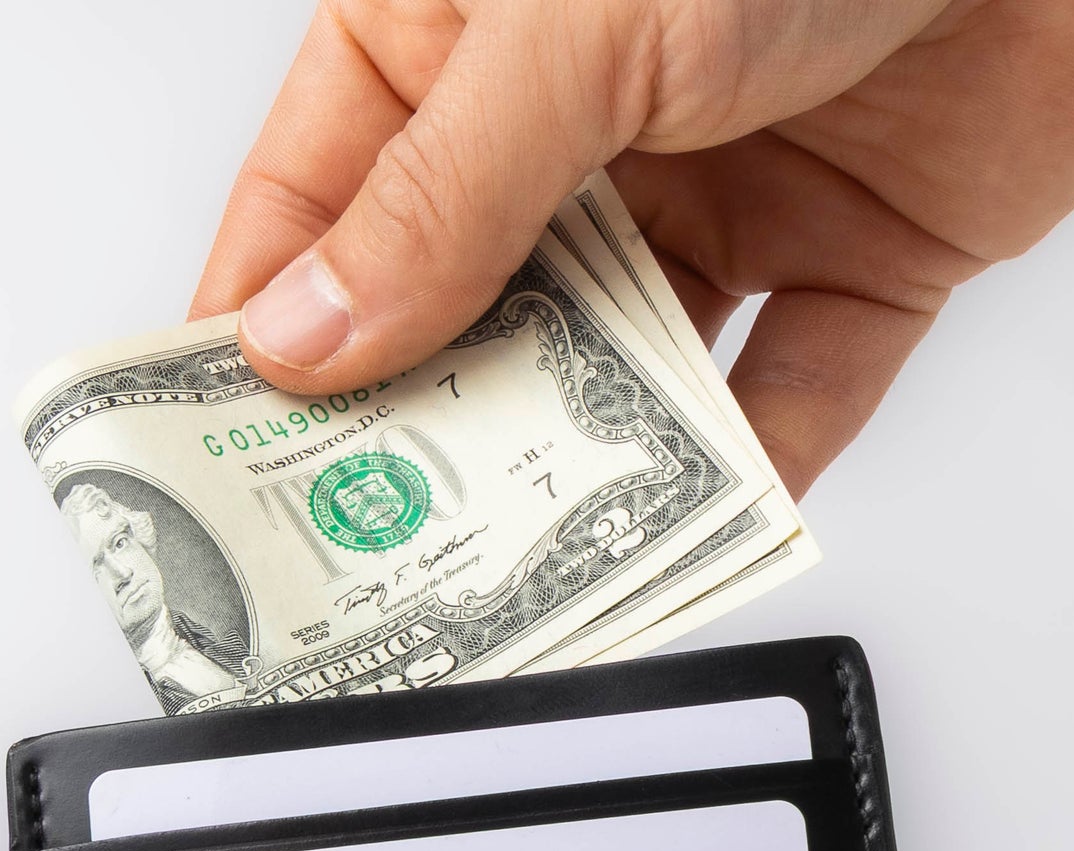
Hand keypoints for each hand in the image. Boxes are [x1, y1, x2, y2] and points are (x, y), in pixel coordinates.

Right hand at [194, 0, 1073, 493]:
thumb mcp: (576, 20)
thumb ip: (443, 192)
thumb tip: (311, 331)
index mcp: (468, 28)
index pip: (322, 200)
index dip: (266, 327)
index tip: (223, 452)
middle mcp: (584, 121)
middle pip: (464, 313)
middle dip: (419, 430)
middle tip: (363, 550)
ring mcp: (717, 195)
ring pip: (615, 374)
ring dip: (574, 471)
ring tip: (512, 571)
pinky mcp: (850, 257)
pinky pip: (784, 396)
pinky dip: (751, 476)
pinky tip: (695, 538)